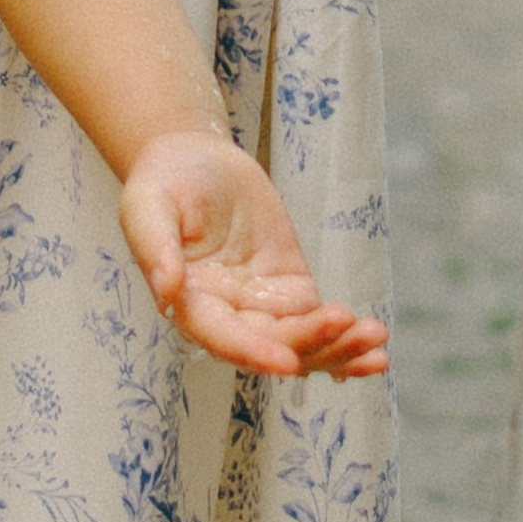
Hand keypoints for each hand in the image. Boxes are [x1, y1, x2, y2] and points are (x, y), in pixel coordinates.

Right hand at [118, 130, 388, 380]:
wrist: (194, 159)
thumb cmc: (163, 182)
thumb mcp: (146, 205)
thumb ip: (154, 247)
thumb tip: (166, 291)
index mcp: (189, 303)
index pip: (222, 338)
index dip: (254, 352)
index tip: (288, 362)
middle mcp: (226, 316)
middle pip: (272, 346)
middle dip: (311, 344)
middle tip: (347, 324)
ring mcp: (261, 306)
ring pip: (302, 344)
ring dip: (338, 350)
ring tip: (375, 338)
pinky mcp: (289, 289)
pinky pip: (319, 324)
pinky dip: (345, 340)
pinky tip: (376, 348)